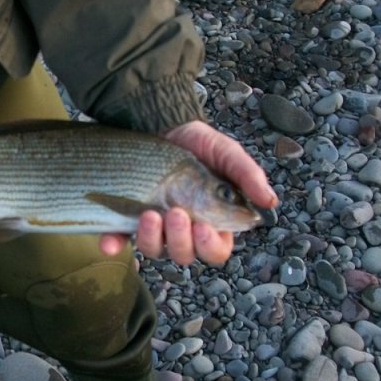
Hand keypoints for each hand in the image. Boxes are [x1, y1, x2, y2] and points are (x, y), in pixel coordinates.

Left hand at [100, 120, 277, 265]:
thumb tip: (270, 202)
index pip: (216, 250)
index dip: (210, 245)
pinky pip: (118, 240)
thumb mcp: (227, 154)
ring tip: (150, 213)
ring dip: (151, 239)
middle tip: (176, 213)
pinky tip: (109, 241)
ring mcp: (154, 227)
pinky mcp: (126, 219)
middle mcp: (183, 231)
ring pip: (154, 251)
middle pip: (184, 255)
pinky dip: (113, 244)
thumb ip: (248, 175)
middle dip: (180, 240)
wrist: (161, 125)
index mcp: (213, 222)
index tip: (203, 225)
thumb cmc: (199, 144)